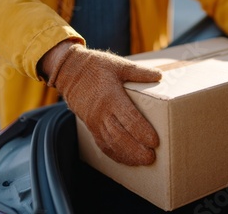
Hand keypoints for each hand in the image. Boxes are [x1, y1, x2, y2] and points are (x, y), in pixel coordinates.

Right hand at [41, 40, 161, 165]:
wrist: (68, 70)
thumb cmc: (95, 66)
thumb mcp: (118, 65)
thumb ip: (139, 72)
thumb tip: (159, 75)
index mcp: (111, 96)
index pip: (129, 119)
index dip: (142, 132)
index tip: (155, 141)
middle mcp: (102, 112)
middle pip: (120, 136)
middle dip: (137, 149)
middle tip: (152, 157)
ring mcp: (94, 121)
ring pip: (111, 143)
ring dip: (127, 155)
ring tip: (143, 161)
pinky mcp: (90, 126)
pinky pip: (102, 144)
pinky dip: (114, 154)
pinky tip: (126, 159)